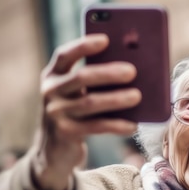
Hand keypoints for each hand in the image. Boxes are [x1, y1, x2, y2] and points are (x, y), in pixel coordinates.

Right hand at [31, 34, 141, 189]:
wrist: (55, 150)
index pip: (64, 55)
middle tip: (132, 71)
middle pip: (81, 78)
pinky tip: (133, 125)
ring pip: (90, 103)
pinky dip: (116, 125)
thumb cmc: (77, 113)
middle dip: (108, 73)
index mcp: (53, 75)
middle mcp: (50, 91)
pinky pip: (96, 127)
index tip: (105, 39)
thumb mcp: (78, 93)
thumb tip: (133, 69)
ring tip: (138, 96)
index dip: (83, 46)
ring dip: (116, 99)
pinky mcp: (66, 133)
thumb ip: (95, 81)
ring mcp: (55, 113)